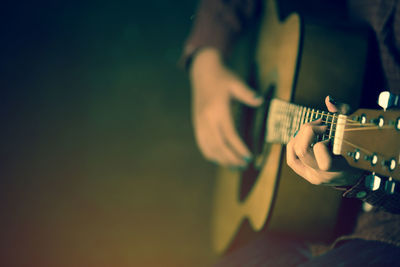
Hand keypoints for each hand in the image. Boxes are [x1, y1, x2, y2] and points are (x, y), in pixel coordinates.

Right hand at [189, 48, 262, 166]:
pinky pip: (202, 143)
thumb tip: (260, 101)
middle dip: (231, 158)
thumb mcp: (236, 83)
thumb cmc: (223, 77)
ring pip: (209, 147)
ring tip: (234, 166)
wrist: (203, 72)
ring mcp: (200, 123)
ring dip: (221, 159)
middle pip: (219, 145)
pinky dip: (210, 154)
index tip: (249, 157)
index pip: (229, 135)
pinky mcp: (197, 124)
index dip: (239, 148)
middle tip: (244, 165)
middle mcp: (207, 119)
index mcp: (218, 110)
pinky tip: (219, 160)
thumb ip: (248, 93)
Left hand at [286, 96, 362, 185]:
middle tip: (319, 125)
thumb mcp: (355, 129)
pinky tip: (303, 137)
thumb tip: (328, 100)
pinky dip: (295, 144)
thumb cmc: (357, 148)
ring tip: (311, 129)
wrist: (355, 175)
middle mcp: (323, 175)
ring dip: (298, 136)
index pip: (323, 156)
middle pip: (303, 151)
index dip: (321, 140)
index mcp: (338, 168)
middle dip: (307, 131)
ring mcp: (312, 176)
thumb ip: (343, 112)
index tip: (329, 132)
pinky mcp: (305, 174)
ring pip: (293, 155)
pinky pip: (291, 159)